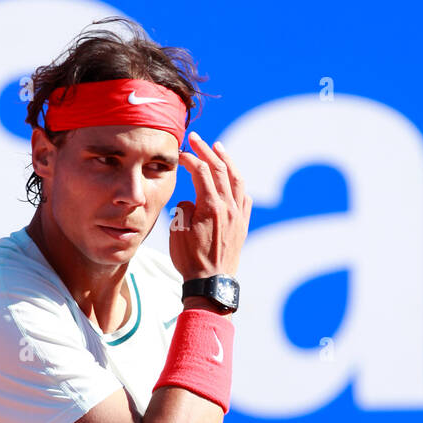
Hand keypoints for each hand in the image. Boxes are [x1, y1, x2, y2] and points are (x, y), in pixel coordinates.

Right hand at [171, 133, 252, 280]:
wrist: (211, 283)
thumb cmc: (190, 260)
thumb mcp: (177, 232)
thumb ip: (183, 210)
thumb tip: (190, 201)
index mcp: (211, 206)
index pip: (201, 171)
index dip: (190, 159)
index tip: (180, 154)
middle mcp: (228, 207)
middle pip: (219, 169)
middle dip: (206, 150)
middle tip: (196, 138)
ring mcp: (238, 215)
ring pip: (236, 179)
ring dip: (227, 161)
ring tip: (219, 148)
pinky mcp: (242, 225)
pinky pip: (244, 198)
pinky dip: (238, 183)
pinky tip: (233, 178)